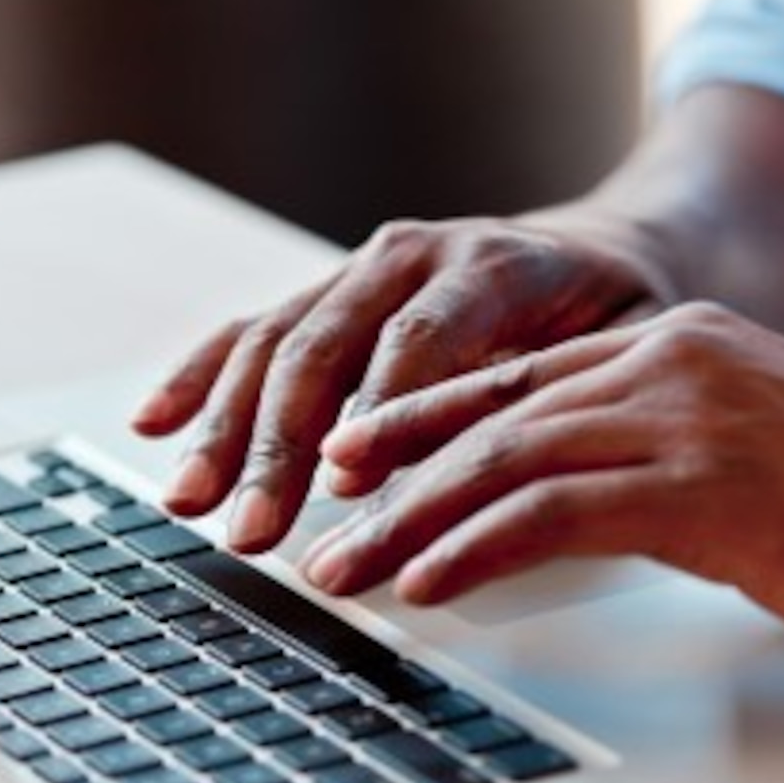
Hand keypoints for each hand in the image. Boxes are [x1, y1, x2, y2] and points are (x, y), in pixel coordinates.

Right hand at [129, 211, 671, 552]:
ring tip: (189, 497)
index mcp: (490, 265)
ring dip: (224, 427)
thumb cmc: (621, 316)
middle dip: (277, 446)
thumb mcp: (627, 353)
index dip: (375, 416)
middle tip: (251, 528)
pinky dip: (200, 376)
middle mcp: (413, 256)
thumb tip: (500, 489)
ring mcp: (363, 272)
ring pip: (274, 343)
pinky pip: (252, 330)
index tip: (341, 488)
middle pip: (324, 348)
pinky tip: (156, 420)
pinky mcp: (331, 296)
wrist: (608, 255)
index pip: (417, 343)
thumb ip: (562, 404)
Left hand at [301, 303, 783, 674]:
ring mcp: (689, 417)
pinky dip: (476, 547)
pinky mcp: (707, 487)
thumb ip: (663, 456)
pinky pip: (555, 511)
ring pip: (502, 460)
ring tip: (342, 571)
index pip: (516, 381)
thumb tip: (573, 503)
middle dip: (390, 478)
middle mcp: (672, 361)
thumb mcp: (756, 456)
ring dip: (407, 523)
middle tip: (317, 523)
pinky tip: (426, 583)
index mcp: (679, 344)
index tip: (353, 458)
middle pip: (488, 416)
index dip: (422, 421)